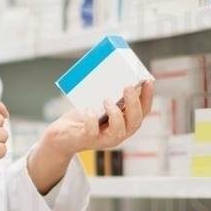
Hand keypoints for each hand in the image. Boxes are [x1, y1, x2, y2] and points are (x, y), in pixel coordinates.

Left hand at [27, 81, 154, 193]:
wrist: (62, 136)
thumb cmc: (83, 117)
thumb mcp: (99, 104)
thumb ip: (108, 93)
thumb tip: (114, 71)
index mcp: (124, 123)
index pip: (143, 112)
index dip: (148, 97)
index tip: (148, 81)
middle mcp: (118, 133)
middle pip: (135, 122)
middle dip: (134, 104)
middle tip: (127, 87)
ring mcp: (103, 139)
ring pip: (119, 131)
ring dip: (116, 114)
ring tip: (107, 99)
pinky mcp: (87, 139)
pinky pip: (92, 132)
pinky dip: (91, 119)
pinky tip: (88, 109)